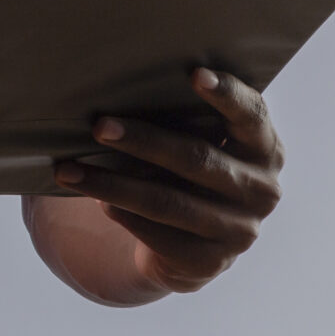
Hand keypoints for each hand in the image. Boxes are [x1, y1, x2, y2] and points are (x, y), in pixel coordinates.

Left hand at [52, 68, 282, 295]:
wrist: (194, 240)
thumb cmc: (189, 167)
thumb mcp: (200, 140)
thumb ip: (186, 117)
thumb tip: (121, 88)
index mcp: (265, 148)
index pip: (252, 115)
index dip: (226, 94)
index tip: (194, 73)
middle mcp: (262, 190)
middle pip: (196, 159)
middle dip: (143, 141)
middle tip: (99, 126)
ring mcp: (240, 231)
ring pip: (167, 202)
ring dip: (112, 185)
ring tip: (69, 171)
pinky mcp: (211, 262)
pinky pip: (159, 236)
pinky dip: (124, 216)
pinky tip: (98, 202)